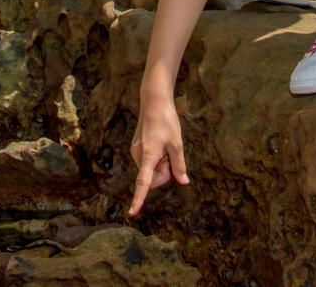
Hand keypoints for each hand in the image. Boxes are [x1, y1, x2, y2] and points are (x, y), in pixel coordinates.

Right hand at [128, 98, 187, 215]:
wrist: (154, 102)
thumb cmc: (166, 121)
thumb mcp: (177, 143)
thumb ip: (179, 165)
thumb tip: (183, 182)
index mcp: (148, 156)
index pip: (143, 183)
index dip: (139, 199)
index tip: (132, 213)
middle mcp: (138, 156)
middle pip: (153, 178)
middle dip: (164, 172)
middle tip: (171, 154)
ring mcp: (136, 152)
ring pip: (151, 170)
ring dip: (161, 164)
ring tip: (165, 145)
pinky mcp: (137, 149)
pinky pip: (148, 162)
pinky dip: (156, 159)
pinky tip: (160, 143)